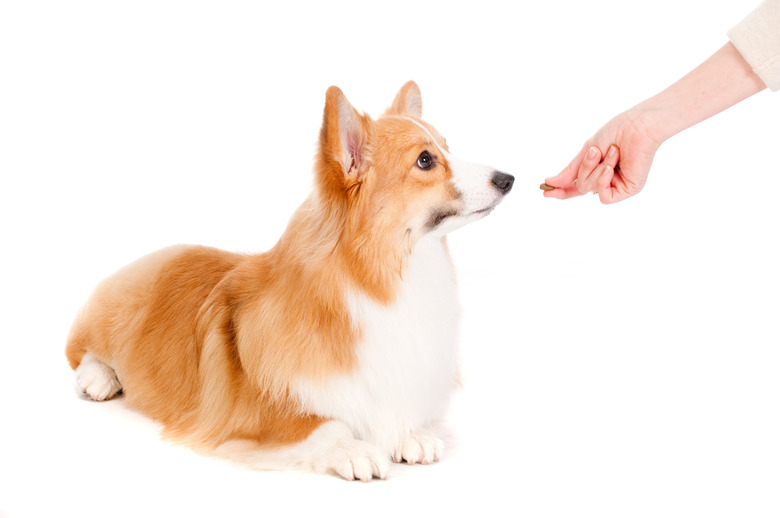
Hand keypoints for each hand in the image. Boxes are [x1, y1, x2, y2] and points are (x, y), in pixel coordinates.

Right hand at [543, 109, 661, 203]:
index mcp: (597, 170)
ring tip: (612, 151)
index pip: (576, 185)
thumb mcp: (586, 152)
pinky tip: (611, 167)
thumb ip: (569, 171)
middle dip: (585, 168)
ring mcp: (617, 186)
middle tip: (594, 151)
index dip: (561, 190)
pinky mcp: (627, 190)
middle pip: (580, 186)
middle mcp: (607, 180)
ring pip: (590, 189)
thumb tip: (550, 182)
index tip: (544, 191)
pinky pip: (604, 197)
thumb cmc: (616, 132)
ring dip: (596, 168)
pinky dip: (603, 181)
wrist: (637, 127)